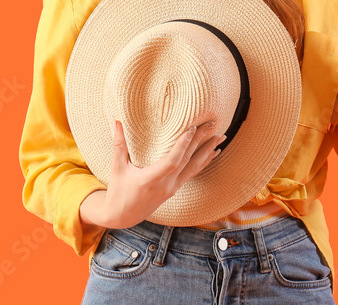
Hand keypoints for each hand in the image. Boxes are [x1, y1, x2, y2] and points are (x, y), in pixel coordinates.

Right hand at [100, 119, 223, 228]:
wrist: (122, 217)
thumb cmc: (118, 192)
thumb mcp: (117, 168)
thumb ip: (118, 143)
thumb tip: (116, 121)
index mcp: (151, 179)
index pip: (173, 160)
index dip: (184, 144)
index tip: (193, 128)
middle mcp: (166, 185)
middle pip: (188, 161)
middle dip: (201, 141)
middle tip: (213, 124)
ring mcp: (172, 188)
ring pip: (194, 168)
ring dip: (208, 151)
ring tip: (221, 137)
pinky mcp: (174, 189)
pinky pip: (193, 173)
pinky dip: (204, 162)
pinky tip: (213, 153)